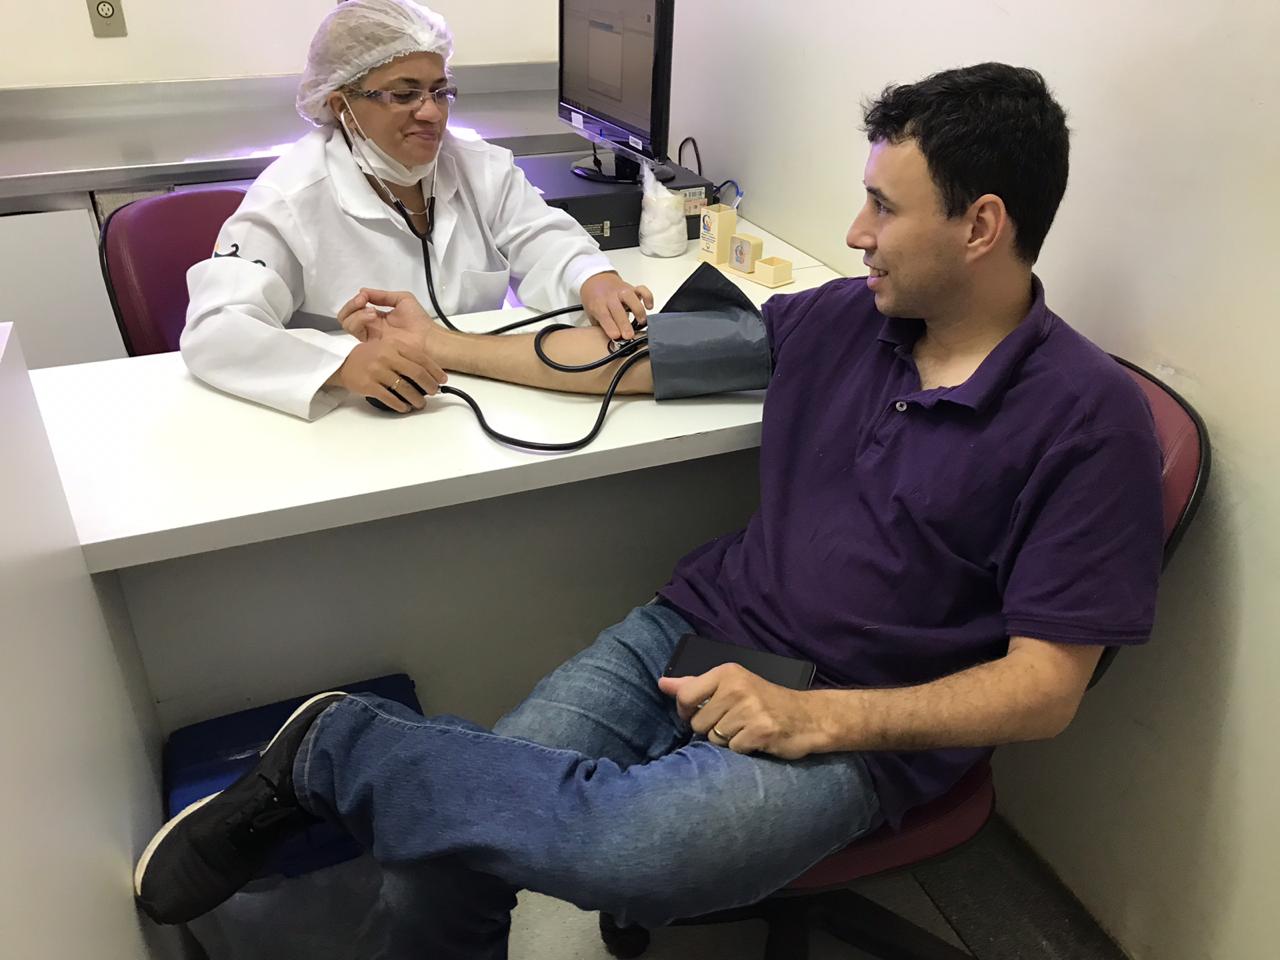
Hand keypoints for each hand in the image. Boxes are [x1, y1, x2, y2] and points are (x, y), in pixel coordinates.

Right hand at [331, 338, 445, 412]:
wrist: (342, 363)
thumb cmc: (369, 356)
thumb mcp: (387, 348)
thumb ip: (405, 356)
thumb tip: (428, 373)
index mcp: (393, 345)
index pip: (421, 358)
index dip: (435, 370)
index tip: (443, 380)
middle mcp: (386, 356)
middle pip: (416, 372)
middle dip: (430, 385)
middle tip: (434, 392)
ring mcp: (376, 371)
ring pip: (404, 388)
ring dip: (416, 399)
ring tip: (420, 403)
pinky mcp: (368, 385)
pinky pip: (390, 398)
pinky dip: (400, 405)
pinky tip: (405, 408)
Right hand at [338, 289, 440, 352]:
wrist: (428, 339)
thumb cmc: (419, 321)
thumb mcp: (402, 299)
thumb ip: (382, 295)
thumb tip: (362, 291)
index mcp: (376, 318)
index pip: (355, 309)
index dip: (355, 300)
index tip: (364, 296)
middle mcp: (370, 328)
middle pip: (345, 317)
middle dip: (351, 306)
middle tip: (363, 301)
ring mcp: (369, 337)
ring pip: (347, 324)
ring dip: (356, 313)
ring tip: (372, 311)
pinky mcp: (371, 346)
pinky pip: (356, 334)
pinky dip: (359, 321)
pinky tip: (374, 317)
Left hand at [579, 272, 654, 340]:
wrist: (595, 279)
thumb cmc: (594, 299)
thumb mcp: (591, 314)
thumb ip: (599, 326)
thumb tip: (607, 343)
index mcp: (598, 305)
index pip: (604, 316)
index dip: (610, 326)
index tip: (616, 336)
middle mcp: (610, 297)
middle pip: (618, 309)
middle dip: (624, 323)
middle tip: (629, 336)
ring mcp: (622, 292)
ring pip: (631, 297)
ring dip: (638, 310)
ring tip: (642, 322)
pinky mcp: (632, 288)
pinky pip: (642, 289)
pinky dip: (648, 297)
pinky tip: (649, 307)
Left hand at [658, 663, 827, 759]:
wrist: (808, 717)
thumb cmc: (765, 701)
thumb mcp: (732, 685)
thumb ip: (695, 685)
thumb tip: (663, 683)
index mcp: (727, 673)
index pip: (685, 695)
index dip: (686, 712)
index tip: (699, 714)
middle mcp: (737, 687)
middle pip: (699, 723)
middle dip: (712, 729)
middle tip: (735, 721)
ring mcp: (750, 709)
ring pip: (715, 738)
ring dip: (728, 740)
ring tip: (747, 729)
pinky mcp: (761, 731)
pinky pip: (733, 749)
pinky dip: (743, 748)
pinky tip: (757, 738)